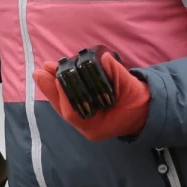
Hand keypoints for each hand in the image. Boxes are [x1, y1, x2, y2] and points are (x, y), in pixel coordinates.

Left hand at [33, 50, 149, 140]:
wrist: (146, 111)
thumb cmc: (138, 101)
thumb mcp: (130, 88)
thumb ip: (117, 75)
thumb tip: (104, 60)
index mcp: (97, 127)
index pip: (73, 113)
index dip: (64, 95)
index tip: (57, 78)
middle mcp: (87, 126)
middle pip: (63, 109)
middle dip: (51, 89)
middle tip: (40, 72)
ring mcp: (85, 120)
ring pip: (63, 105)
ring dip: (53, 87)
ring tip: (44, 70)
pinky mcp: (84, 111)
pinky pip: (69, 102)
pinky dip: (62, 89)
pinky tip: (54, 75)